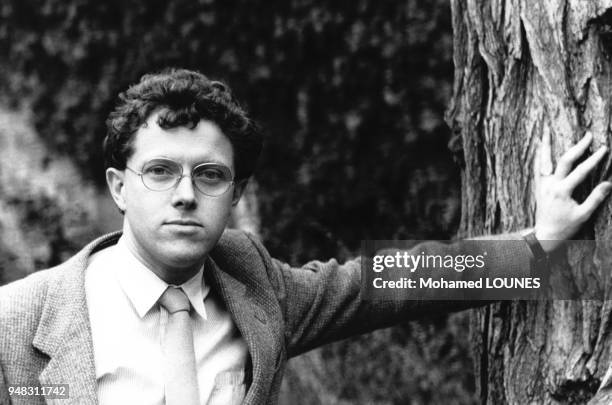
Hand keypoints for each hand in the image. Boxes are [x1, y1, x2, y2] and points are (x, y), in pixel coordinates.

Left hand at [534, 131, 611, 252]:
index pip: (580, 171)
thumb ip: (595, 199)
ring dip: (546, 145)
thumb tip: (608, 184)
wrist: (544, 235)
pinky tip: (540, 147)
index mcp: (562, 191)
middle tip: (588, 135)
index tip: (604, 149)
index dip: (593, 159)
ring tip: (546, 130)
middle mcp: (550, 184)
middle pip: (564, 160)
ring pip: (544, 160)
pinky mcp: (539, 186)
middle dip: (577, 147)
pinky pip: (538, 167)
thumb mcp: (583, 215)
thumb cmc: (565, 227)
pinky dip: (540, 156)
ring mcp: (542, 184)